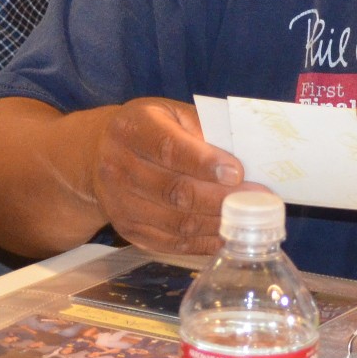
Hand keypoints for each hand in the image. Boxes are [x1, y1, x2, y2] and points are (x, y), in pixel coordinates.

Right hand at [89, 98, 248, 256]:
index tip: (236, 172)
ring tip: (247, 217)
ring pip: (177, 222)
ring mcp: (120, 203)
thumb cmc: (148, 129)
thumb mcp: (171, 113)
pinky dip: (203, 242)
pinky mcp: (128, 230)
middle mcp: (118, 167)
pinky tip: (226, 233)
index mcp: (132, 129)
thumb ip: (202, 129)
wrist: (101, 153)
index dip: (204, 163)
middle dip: (221, 198)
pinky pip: (172, 243)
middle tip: (255, 198)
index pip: (168, 148)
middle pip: (175, 191)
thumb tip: (242, 155)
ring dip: (217, 222)